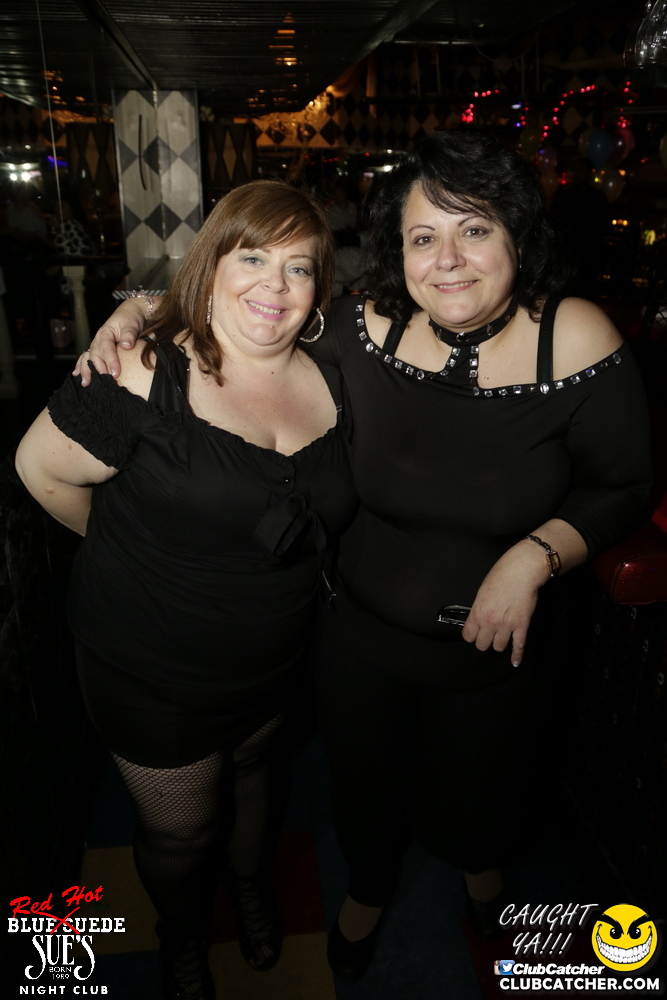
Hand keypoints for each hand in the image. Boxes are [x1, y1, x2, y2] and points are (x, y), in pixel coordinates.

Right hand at [73, 298, 145, 384]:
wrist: (129, 313)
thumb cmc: (130, 318)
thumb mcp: (131, 324)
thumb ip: (129, 334)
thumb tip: (126, 345)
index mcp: (105, 333)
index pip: (107, 349)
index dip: (111, 362)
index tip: (116, 373)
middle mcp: (98, 340)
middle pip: (95, 356)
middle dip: (98, 370)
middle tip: (104, 382)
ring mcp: (97, 345)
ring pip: (88, 358)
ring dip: (86, 370)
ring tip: (85, 383)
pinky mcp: (98, 349)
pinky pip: (87, 357)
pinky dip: (81, 366)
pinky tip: (77, 374)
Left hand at [461, 540, 548, 666]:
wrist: (521, 570)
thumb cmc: (501, 575)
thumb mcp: (482, 591)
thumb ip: (479, 608)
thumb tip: (479, 619)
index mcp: (477, 612)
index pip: (468, 636)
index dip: (472, 636)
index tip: (475, 634)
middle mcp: (489, 622)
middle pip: (482, 645)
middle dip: (485, 641)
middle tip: (489, 635)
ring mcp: (506, 625)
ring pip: (499, 647)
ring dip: (500, 644)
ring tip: (502, 638)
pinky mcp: (521, 626)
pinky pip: (518, 646)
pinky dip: (517, 655)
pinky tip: (515, 661)